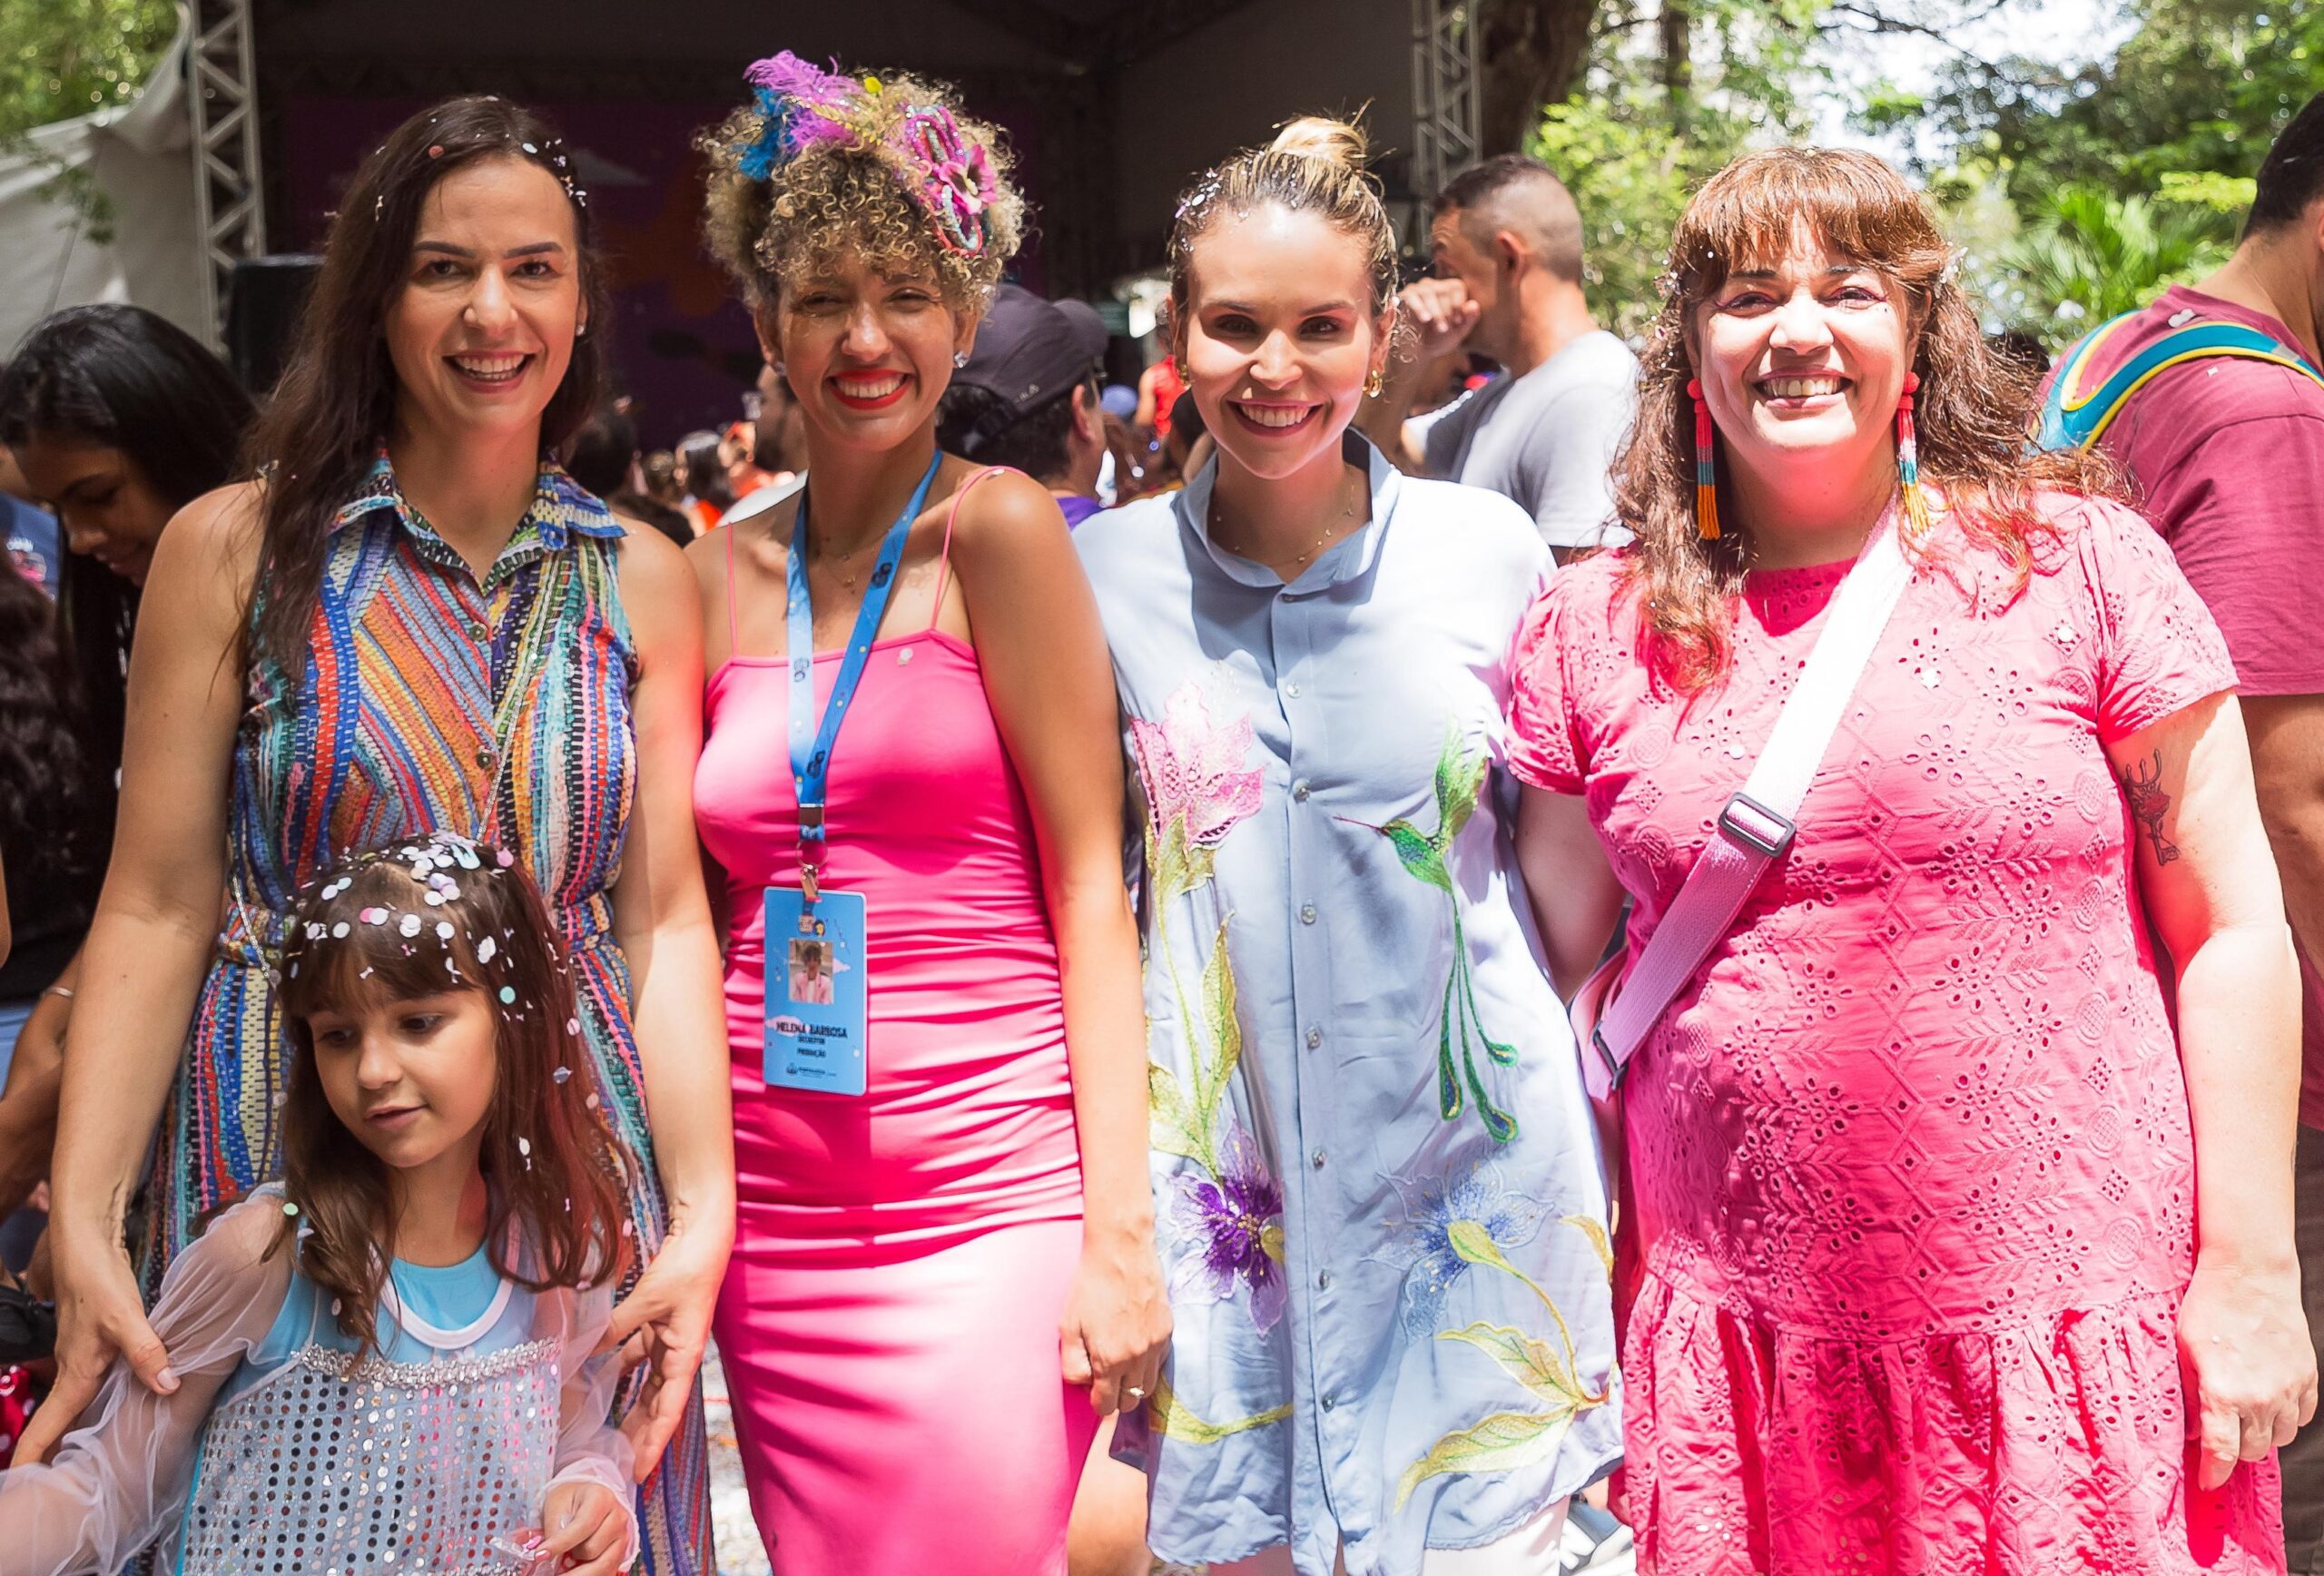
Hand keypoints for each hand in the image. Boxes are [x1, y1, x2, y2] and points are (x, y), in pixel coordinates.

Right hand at [14, 1226, 172, 1463]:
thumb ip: (147, 1352)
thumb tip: (168, 1388)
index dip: (33, 1456)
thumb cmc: (98, 1282)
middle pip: (61, 1421)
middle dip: (60, 1453)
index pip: (46, 1426)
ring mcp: (83, 1357)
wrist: (86, 1245)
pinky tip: (124, 1405)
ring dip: (81, 1428)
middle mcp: (75, 1371)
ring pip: (78, 1402)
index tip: (26, 1486)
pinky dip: (102, 1401)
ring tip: (96, 1459)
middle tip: (72, 1485)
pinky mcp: (96, 1343)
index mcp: (75, 1374)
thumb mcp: (126, 1318)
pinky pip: (95, 1382)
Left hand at [525, 1481, 631, 1574]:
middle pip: (592, 1549)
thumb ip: (553, 1528)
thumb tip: (546, 1554)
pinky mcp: (621, 1553)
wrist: (586, 1500)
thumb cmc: (570, 1501)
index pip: (583, 1525)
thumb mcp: (556, 1505)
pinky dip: (587, 1575)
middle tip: (553, 1555)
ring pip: (601, 1566)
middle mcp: (618, 1518)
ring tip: (565, 1563)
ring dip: (579, 1569)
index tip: (540, 1555)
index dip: (561, 1543)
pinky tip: (574, 1571)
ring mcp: (622, 1537)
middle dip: (570, 1555)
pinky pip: (606, 1573)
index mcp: (602, 1499)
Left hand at [601, 1211, 729, 1479]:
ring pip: (648, 1388)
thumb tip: (580, 1348)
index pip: (668, 1411)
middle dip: (641, 1437)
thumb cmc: (686, 1269)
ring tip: (609, 1437)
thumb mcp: (648, 1299)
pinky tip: (598, 1382)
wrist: (702, 1236)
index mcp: (684, 1356)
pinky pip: (637, 1359)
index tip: (639, 1471)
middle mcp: (678, 1356)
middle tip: (617, 1466)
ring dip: (631, 1412)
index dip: (654, 1443)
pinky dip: (620, 1373)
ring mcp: (668, 1342)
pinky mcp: (658, 1327)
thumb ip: (614, 1326)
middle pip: (658, 1407)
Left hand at [1060, 1222, 1170, 1415]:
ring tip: (1120, 1362)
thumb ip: (1073, 1364)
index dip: (1097, 1401)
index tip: (1092, 1388)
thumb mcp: (1068, 1327)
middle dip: (1115, 1396)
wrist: (1121, 1251)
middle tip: (1104, 1376)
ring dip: (1133, 1383)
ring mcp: (1156, 1345)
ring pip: (1148, 1387)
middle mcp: (1138, 1358)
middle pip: (1130, 1402)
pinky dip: (1147, 1364)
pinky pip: (1159, 1364)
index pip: (1107, 1406)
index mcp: (1110, 1359)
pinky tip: (1134, 1345)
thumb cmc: (1090, 1287)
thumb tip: (1085, 1385)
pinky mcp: (1168, 1332)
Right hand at [1396, 277, 1480, 365]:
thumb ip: (1468, 320)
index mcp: (1448, 291)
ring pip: (1428, 292)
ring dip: (1436, 311)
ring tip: (1439, 328)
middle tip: (1446, 329)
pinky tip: (1425, 319)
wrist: (1415, 354)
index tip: (1458, 322)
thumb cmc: (1437, 341)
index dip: (1458, 303)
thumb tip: (1474, 305)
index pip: (1456, 286)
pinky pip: (1411, 296)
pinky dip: (1420, 308)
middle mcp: (1433, 286)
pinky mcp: (1403, 297)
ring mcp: (1417, 290)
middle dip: (1447, 311)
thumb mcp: (1457, 334)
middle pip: (1443, 289)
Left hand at [2178, 1254, 2317, 1489]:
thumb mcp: (2183, 1351)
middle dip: (2235, 1451)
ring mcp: (2288, 1389)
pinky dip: (2284, 1418)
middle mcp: (2261, 1398)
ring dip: (2261, 1434)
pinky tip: (2267, 1402)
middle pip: (2253, 1451)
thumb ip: (2189, 1395)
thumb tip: (2193, 1432)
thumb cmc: (2207, 1308)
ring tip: (2242, 1415)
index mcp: (2224, 1393)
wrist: (2250, 1275)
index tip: (2207, 1482)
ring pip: (2279, 1438)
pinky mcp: (2308, 1378)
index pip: (2222, 1453)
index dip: (2214, 1473)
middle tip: (2220, 1436)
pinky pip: (2301, 1417)